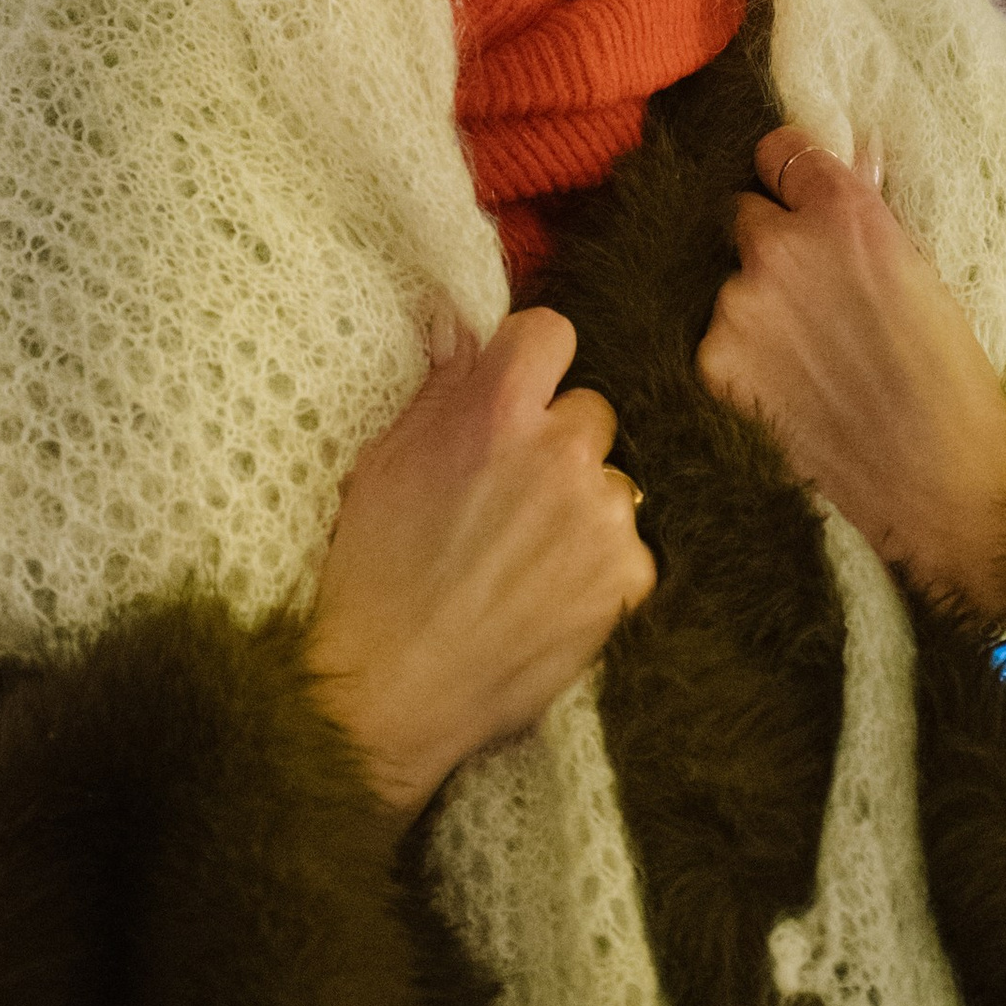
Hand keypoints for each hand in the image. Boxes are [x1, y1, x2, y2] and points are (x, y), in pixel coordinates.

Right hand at [307, 309, 653, 824]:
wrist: (394, 685)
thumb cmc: (375, 570)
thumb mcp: (388, 458)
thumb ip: (442, 384)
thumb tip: (456, 320)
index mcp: (496, 409)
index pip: (552, 334)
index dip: (531, 365)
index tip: (516, 399)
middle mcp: (561, 450)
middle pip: (590, 412)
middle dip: (558, 445)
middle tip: (511, 499)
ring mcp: (601, 515)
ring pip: (614, 483)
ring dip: (583, 508)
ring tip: (525, 559)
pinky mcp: (628, 576)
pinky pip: (630, 547)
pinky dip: (599, 568)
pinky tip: (548, 595)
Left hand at [697, 125, 1005, 618]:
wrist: (940, 485)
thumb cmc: (951, 380)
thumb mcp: (921, 273)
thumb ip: (866, 215)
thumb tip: (850, 157)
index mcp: (843, 212)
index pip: (778, 150)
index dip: (786, 176)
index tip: (793, 197)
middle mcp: (779, 245)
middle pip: (743, 214)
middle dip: (770, 244)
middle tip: (809, 296)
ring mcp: (739, 304)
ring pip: (730, 284)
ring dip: (758, 308)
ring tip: (810, 361)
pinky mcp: (715, 361)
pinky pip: (719, 340)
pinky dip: (743, 360)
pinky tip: (790, 391)